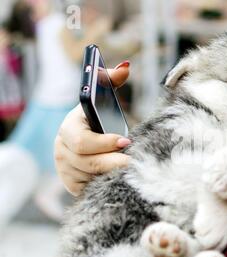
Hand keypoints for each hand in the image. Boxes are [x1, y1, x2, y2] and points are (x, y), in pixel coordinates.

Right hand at [54, 62, 130, 195]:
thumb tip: (125, 67)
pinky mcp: (73, 185)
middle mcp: (62, 149)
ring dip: (112, 174)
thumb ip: (111, 82)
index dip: (104, 143)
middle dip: (114, 162)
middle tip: (133, 161)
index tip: (126, 142)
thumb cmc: (98, 119)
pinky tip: (118, 178)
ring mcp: (66, 169)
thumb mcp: (102, 101)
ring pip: (92, 177)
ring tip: (130, 168)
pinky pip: (91, 188)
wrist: (87, 143)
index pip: (83, 141)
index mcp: (68, 128)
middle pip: (89, 163)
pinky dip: (106, 184)